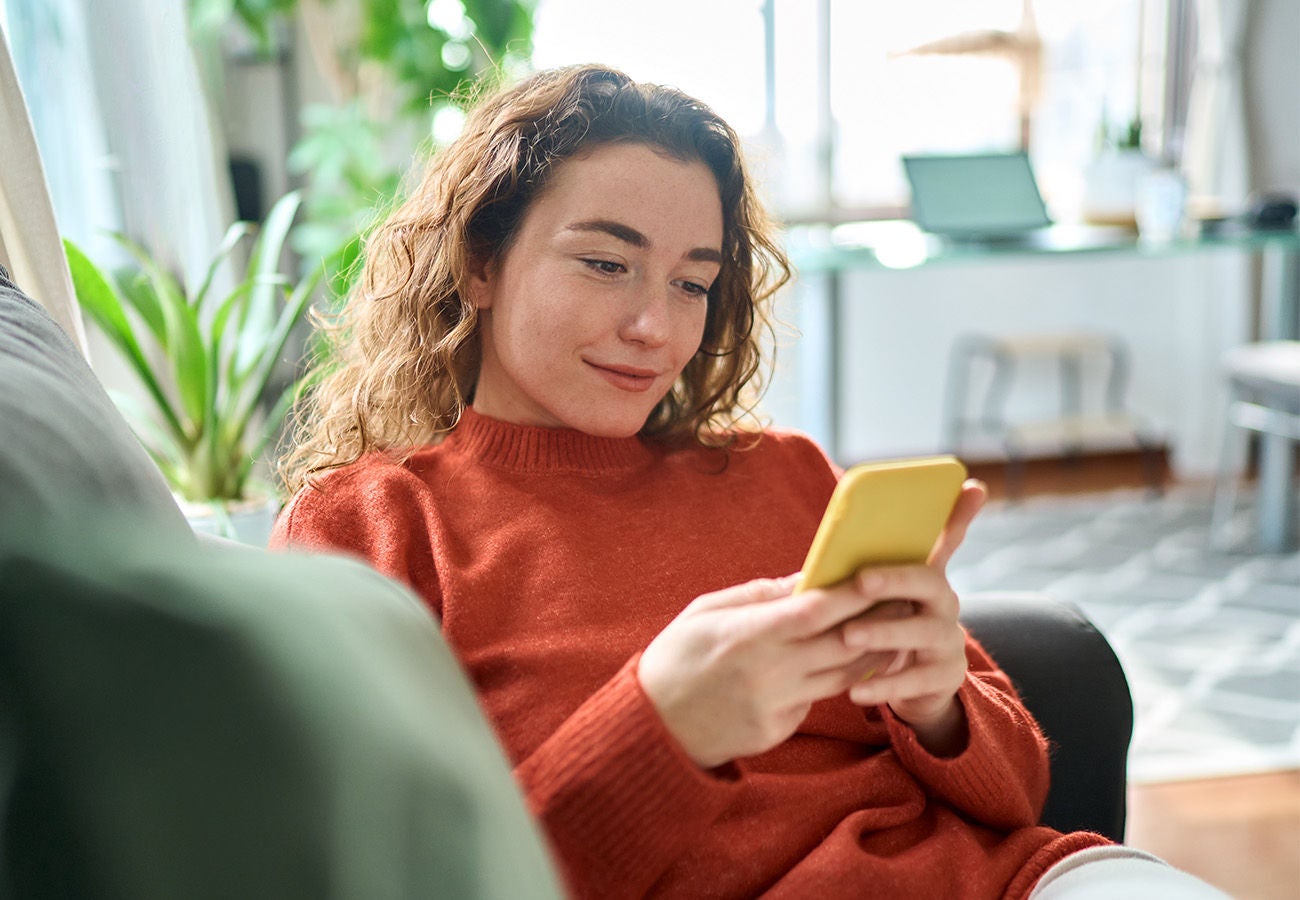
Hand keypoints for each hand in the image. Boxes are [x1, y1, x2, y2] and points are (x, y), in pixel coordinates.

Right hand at [638, 574, 890, 768]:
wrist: (653, 726)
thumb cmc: (676, 656)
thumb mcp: (706, 611)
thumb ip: (758, 595)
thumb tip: (805, 578)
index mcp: (747, 636)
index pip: (815, 611)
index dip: (851, 593)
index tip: (878, 574)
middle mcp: (768, 673)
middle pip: (841, 644)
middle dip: (877, 620)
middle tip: (904, 598)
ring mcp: (776, 706)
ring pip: (841, 677)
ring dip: (872, 653)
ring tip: (894, 630)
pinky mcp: (778, 730)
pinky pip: (816, 700)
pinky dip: (835, 680)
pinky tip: (852, 664)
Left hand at [840, 480, 987, 753]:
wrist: (917, 685)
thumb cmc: (891, 624)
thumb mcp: (885, 594)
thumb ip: (871, 566)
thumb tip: (850, 533)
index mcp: (929, 576)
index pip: (945, 539)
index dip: (959, 515)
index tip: (970, 486)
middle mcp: (946, 603)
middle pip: (929, 582)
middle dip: (894, 578)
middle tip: (860, 580)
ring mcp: (948, 640)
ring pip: (921, 632)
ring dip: (883, 632)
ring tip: (848, 635)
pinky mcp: (945, 677)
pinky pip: (914, 680)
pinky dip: (883, 684)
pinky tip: (855, 690)